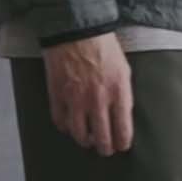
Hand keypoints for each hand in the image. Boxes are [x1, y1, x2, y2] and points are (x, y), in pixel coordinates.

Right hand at [42, 32, 132, 154]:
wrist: (76, 30)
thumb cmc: (103, 47)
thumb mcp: (123, 69)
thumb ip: (123, 94)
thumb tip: (123, 115)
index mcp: (118, 93)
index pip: (122, 131)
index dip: (122, 143)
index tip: (122, 146)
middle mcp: (98, 100)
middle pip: (102, 138)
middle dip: (105, 148)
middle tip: (105, 149)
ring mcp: (76, 99)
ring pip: (80, 135)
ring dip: (85, 141)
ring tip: (87, 140)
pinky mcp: (58, 95)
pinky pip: (60, 121)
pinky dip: (65, 127)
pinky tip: (70, 126)